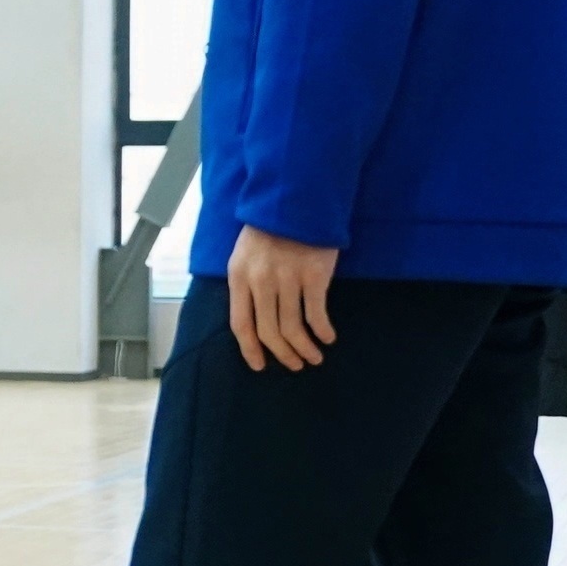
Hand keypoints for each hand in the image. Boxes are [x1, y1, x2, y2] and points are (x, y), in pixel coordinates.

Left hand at [224, 226, 340, 373]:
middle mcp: (260, 282)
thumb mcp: (243, 255)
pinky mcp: (314, 275)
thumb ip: (245, 284)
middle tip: (295, 365)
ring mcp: (288, 279)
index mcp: (238, 277)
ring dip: (304, 349)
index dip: (250, 349)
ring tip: (313, 358)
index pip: (241, 324)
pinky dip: (322, 331)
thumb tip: (252, 320)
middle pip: (269, 331)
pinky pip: (316, 314)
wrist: (295, 199)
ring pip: (293, 328)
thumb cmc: (268, 229)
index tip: (260, 365)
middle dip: (283, 354)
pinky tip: (328, 337)